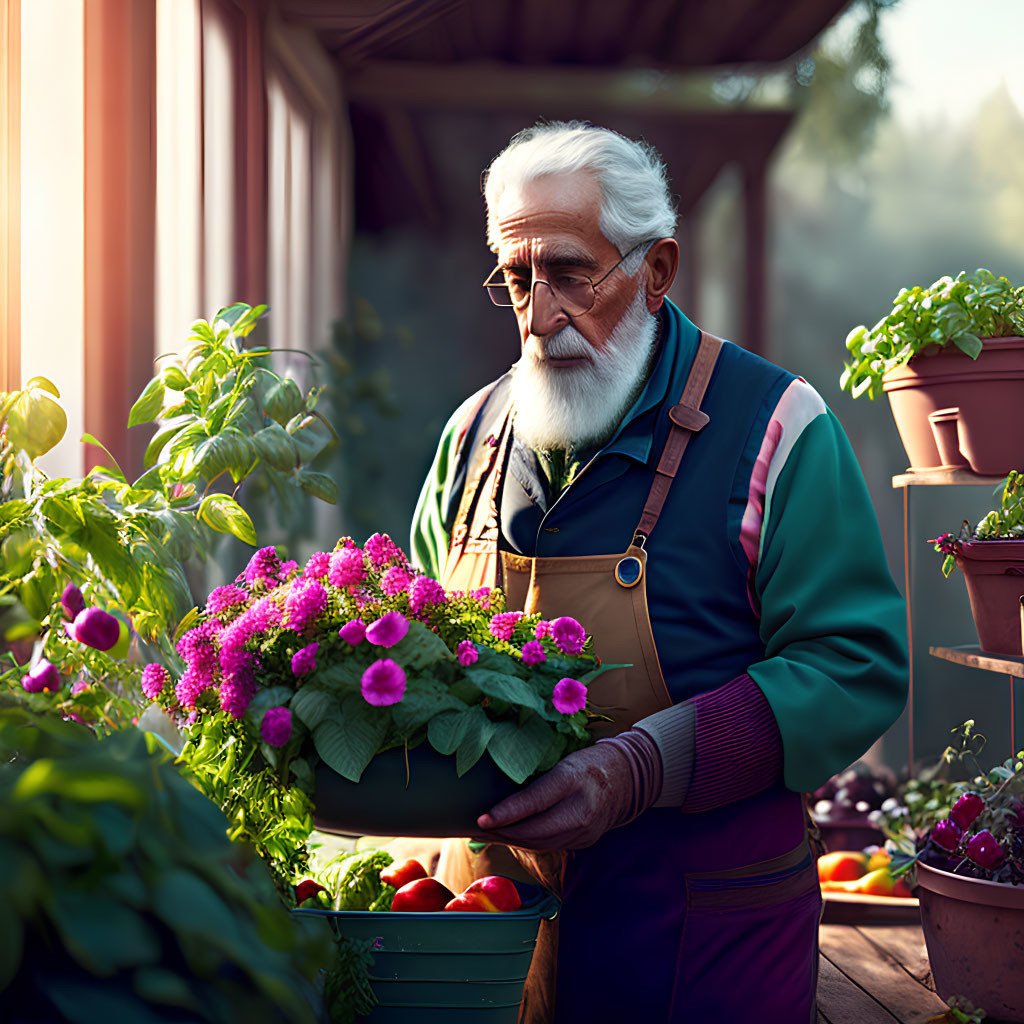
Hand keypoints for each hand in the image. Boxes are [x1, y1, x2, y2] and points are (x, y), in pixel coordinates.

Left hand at [474, 731, 661, 849]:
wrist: (626, 778)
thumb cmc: (586, 761)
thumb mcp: (563, 758)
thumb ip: (537, 776)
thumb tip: (498, 788)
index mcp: (574, 779)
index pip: (536, 800)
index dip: (506, 813)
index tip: (482, 819)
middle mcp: (581, 809)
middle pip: (535, 829)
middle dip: (502, 833)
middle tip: (476, 830)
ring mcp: (586, 831)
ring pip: (540, 843)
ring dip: (511, 841)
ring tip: (487, 835)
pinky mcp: (585, 842)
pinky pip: (549, 846)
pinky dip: (528, 842)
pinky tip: (511, 836)